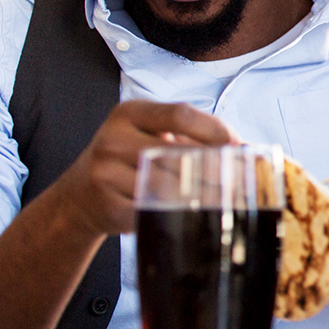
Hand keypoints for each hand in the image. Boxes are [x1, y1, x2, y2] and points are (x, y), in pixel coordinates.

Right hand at [50, 100, 237, 236]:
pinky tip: (195, 216)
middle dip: (215, 168)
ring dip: (203, 195)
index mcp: (128, 113)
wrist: (79, 195)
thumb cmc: (129, 159)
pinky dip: (177, 214)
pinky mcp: (106, 206)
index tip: (238, 146)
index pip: (180, 114)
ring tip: (228, 200)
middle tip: (243, 180)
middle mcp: (112, 139)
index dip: (214, 129)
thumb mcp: (152, 134)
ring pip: (168, 185)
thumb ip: (193, 135)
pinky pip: (151, 211)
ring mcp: (105, 173)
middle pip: (177, 152)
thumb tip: (249, 147)